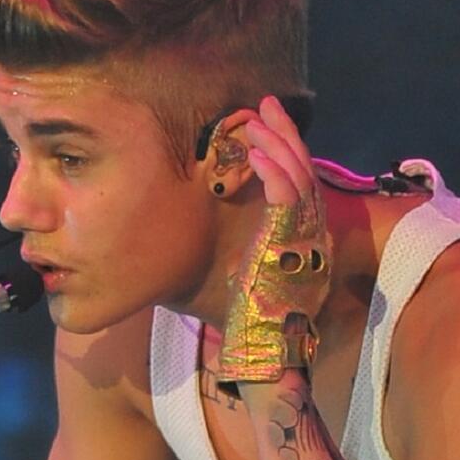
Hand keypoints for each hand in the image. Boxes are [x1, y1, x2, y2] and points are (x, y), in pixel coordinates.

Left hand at [217, 96, 330, 391]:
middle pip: (303, 171)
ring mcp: (305, 240)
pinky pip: (291, 201)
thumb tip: (151, 223)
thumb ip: (194, 244)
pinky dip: (276, 173)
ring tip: (255, 121)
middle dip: (284, 134)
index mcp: (293, 235)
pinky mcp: (294, 247)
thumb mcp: (209, 269)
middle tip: (264, 105)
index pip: (295, 182)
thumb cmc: (231, 318)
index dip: (282, 149)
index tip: (260, 122)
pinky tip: (256, 154)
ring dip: (278, 145)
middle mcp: (307, 235)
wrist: (254, 355)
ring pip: (300, 178)